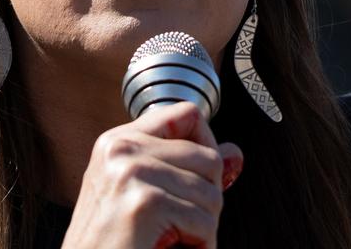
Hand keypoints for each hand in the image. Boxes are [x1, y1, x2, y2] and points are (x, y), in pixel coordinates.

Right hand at [61, 103, 242, 248]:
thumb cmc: (115, 244)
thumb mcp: (147, 196)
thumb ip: (188, 168)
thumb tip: (235, 152)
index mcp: (117, 142)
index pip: (187, 114)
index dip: (206, 147)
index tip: (195, 181)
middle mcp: (120, 149)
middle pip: (209, 157)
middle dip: (206, 198)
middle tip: (178, 225)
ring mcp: (131, 173)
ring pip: (211, 192)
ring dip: (203, 226)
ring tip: (172, 239)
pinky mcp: (145, 203)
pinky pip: (204, 220)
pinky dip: (200, 245)